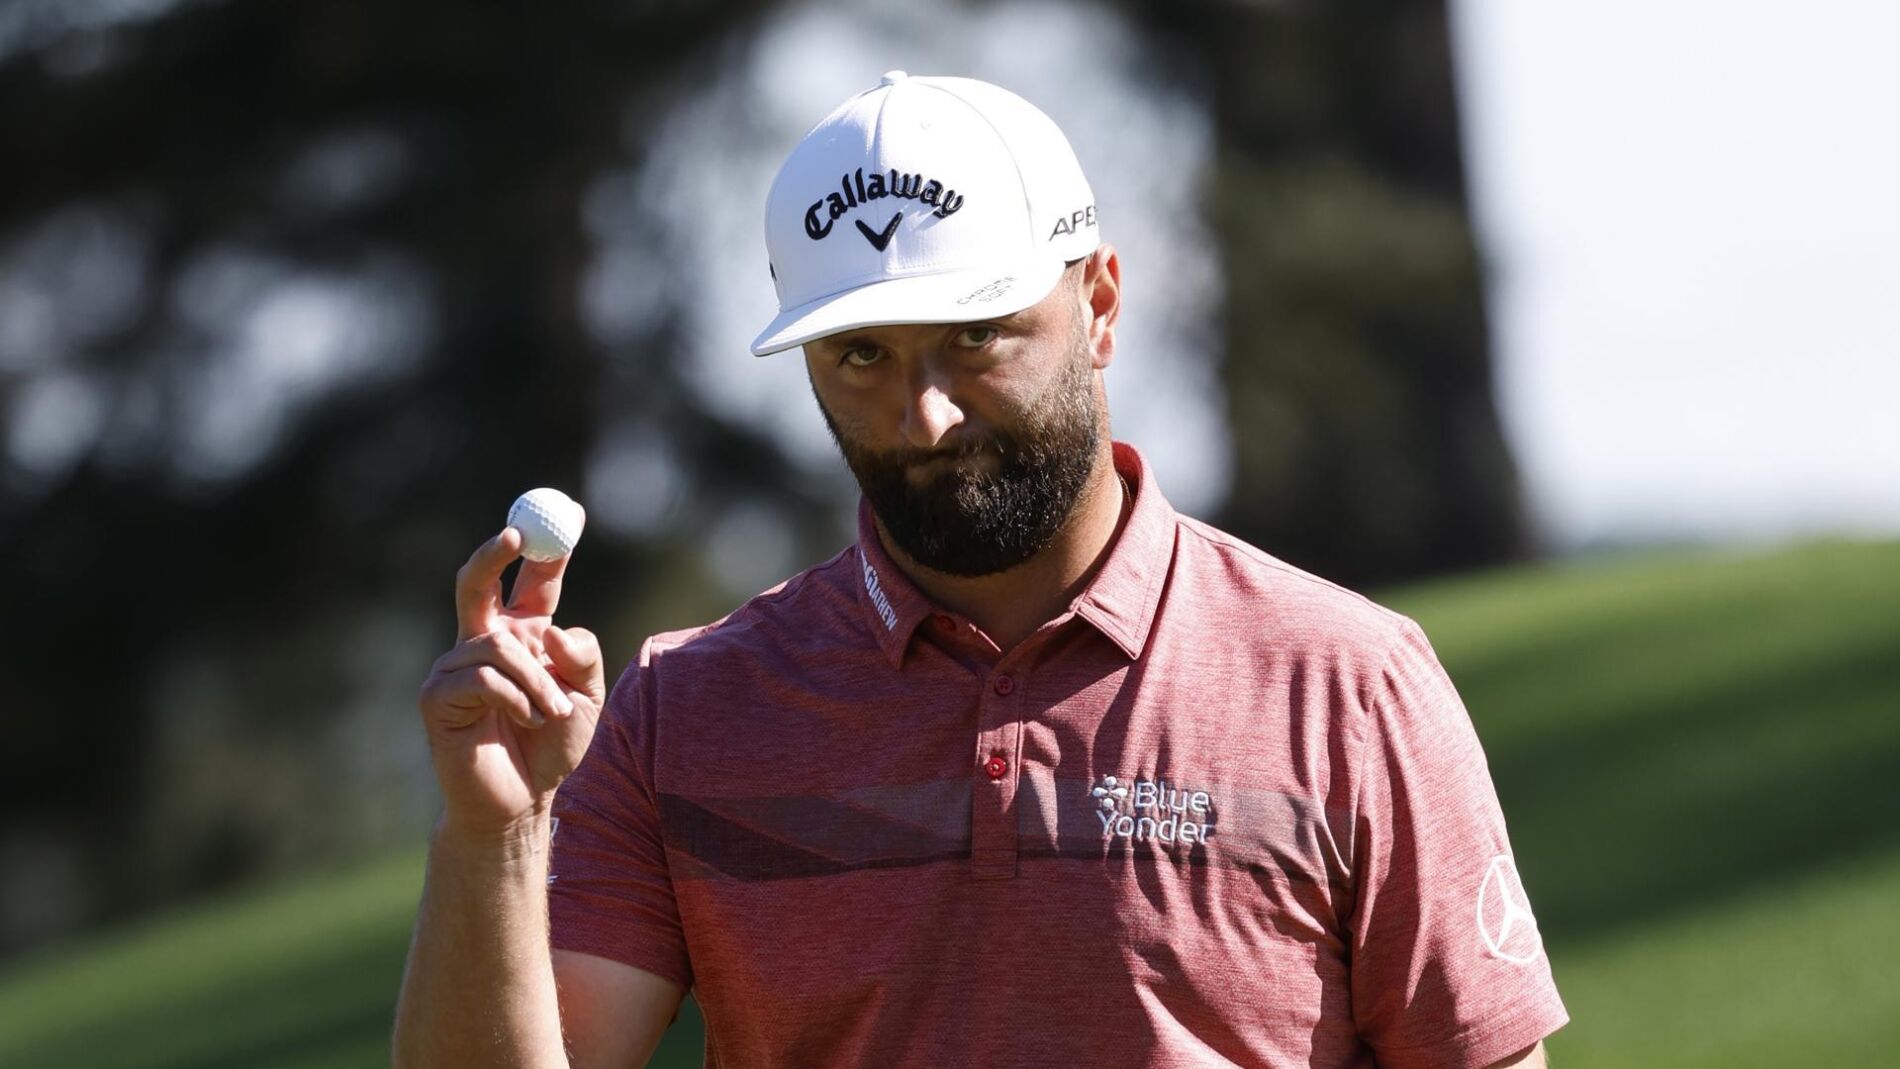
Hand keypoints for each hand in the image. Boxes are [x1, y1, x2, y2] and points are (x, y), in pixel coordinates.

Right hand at [416, 527, 605, 836]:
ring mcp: (454, 669)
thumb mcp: (587, 697)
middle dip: (493, 552)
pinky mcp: (436, 698)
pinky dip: (515, 699)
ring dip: (536, 680)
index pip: (530, 583)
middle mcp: (482, 644)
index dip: (544, 551)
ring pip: (497, 644)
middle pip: (476, 583)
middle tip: (516, 533)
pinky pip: (481, 678)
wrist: (522, 802)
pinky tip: (524, 723)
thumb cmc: (551, 748)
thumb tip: (550, 628)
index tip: (565, 517)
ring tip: (549, 714)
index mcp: (520, 637)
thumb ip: (580, 656)